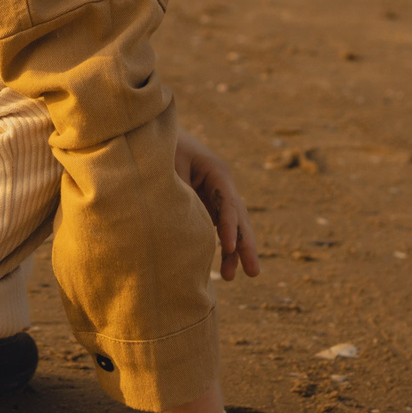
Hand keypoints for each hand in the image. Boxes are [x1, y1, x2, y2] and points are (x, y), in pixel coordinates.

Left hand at [174, 129, 261, 279]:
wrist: (158, 135)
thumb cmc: (163, 147)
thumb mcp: (169, 165)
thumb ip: (179, 190)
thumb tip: (179, 218)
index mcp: (216, 171)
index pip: (227, 202)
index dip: (228, 226)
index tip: (227, 248)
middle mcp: (222, 184)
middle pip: (238, 217)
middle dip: (245, 245)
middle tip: (253, 272)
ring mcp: (217, 194)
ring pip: (231, 226)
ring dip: (233, 251)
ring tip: (229, 277)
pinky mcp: (208, 203)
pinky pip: (219, 227)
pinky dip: (222, 245)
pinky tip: (224, 267)